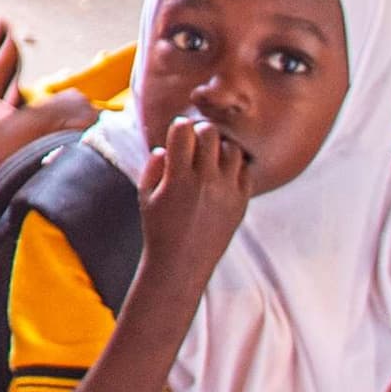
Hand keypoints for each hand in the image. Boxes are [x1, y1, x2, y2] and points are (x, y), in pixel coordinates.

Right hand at [139, 114, 253, 288]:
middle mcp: (206, 181)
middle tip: (195, 142)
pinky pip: (246, 170)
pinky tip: (223, 175)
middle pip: (210, 132)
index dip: (178, 127)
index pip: (184, 130)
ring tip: (210, 159)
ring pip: (232, 149)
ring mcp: (227, 192)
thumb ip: (154, 165)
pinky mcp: (241, 202)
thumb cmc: (158, 228)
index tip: (177, 134)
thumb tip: (167, 146)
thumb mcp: (144, 195)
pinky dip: (235, 167)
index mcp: (178, 177)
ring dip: (220, 148)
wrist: (182, 264)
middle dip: (200, 132)